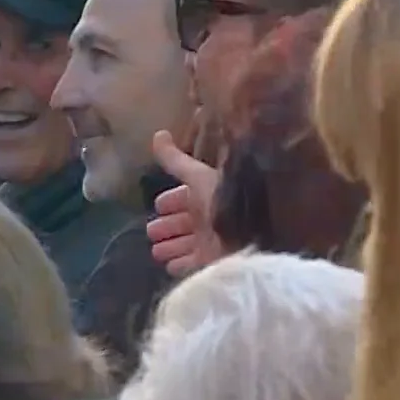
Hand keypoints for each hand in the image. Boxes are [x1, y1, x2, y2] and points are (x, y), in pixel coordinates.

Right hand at [145, 130, 226, 277]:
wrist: (247, 231)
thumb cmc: (221, 199)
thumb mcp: (196, 176)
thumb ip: (174, 160)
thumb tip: (158, 134)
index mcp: (203, 196)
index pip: (182, 199)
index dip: (169, 202)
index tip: (158, 206)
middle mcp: (205, 219)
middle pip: (180, 224)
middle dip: (164, 227)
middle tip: (152, 232)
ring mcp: (207, 242)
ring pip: (181, 245)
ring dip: (168, 248)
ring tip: (157, 251)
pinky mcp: (208, 263)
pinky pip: (189, 265)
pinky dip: (178, 264)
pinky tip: (170, 263)